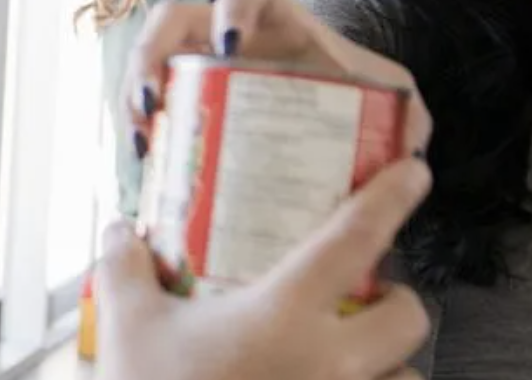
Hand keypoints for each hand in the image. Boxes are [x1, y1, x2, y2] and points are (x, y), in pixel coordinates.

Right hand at [96, 157, 432, 379]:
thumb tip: (119, 234)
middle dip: (398, 305)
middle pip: (407, 318)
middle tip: (368, 302)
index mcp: (284, 316)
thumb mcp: (130, 336)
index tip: (413, 172)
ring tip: (354, 365)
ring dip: (389, 369)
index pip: (357, 238)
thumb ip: (126, 277)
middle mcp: (328, 363)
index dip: (392, 197)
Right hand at [125, 0, 430, 153]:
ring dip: (131, 98)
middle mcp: (229, 36)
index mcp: (278, 20)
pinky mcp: (187, 107)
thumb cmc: (356, 97)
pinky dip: (142, 139)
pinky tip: (146, 175)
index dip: (230, 3)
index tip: (228, 44)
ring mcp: (200, 70)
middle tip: (154, 103)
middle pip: (172, 19)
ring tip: (141, 147)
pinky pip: (149, 112)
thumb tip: (411, 145)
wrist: (336, 132)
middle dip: (150, 53)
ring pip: (146, 64)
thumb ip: (406, 110)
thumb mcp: (386, 96)